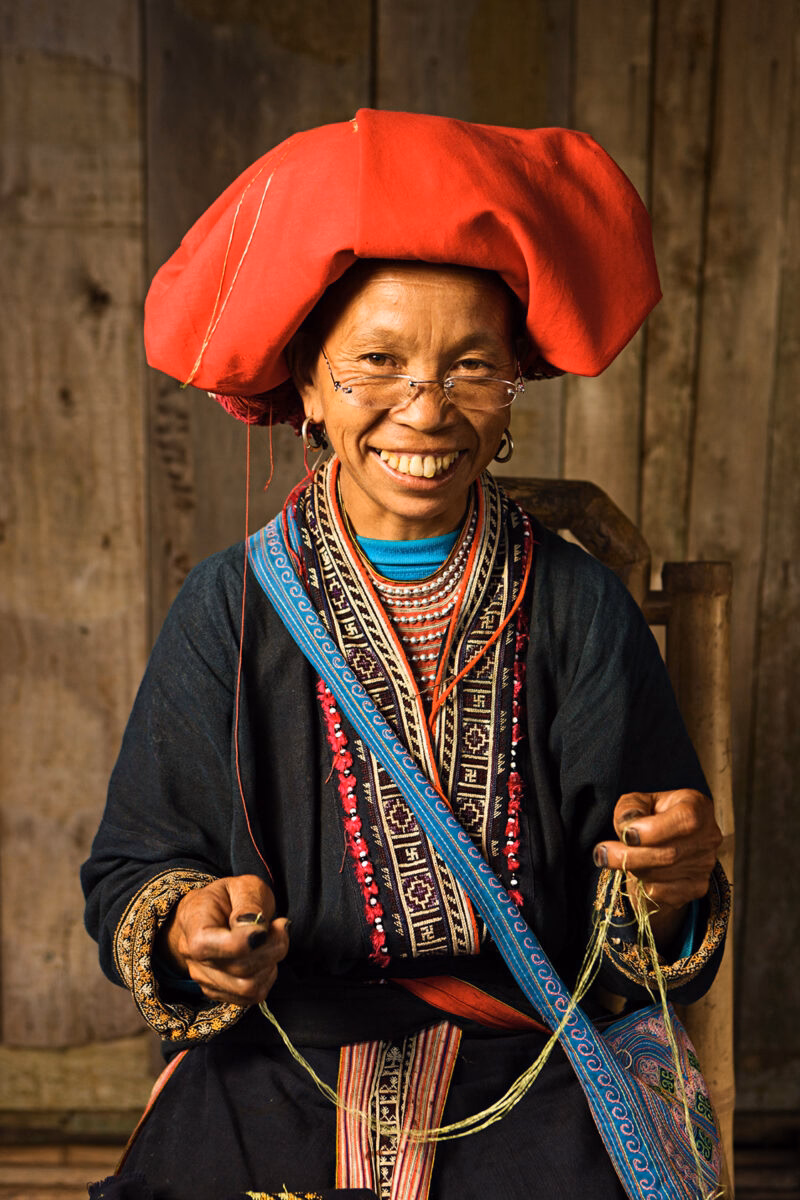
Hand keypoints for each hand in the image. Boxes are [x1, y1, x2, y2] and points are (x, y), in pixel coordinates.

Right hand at [158, 874, 289, 1005]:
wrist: (212, 913)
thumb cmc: (228, 898)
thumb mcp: (242, 886)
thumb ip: (249, 904)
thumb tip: (255, 931)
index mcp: (193, 925)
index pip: (214, 946)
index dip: (248, 940)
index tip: (270, 925)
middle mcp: (193, 958)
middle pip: (240, 970)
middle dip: (272, 948)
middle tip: (280, 926)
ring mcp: (205, 979)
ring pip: (248, 988)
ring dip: (271, 964)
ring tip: (271, 942)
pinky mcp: (219, 992)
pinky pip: (251, 997)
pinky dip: (266, 978)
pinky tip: (265, 956)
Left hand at [593, 790, 720, 948]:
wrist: (664, 842)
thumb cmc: (650, 815)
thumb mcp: (638, 801)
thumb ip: (630, 808)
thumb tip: (628, 827)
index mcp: (697, 806)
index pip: (685, 820)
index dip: (654, 830)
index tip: (626, 834)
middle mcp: (708, 836)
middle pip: (669, 854)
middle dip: (629, 856)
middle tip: (601, 853)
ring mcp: (705, 864)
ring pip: (661, 875)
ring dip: (632, 869)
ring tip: (618, 857)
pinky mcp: (698, 887)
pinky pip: (663, 893)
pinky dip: (643, 884)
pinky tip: (638, 870)